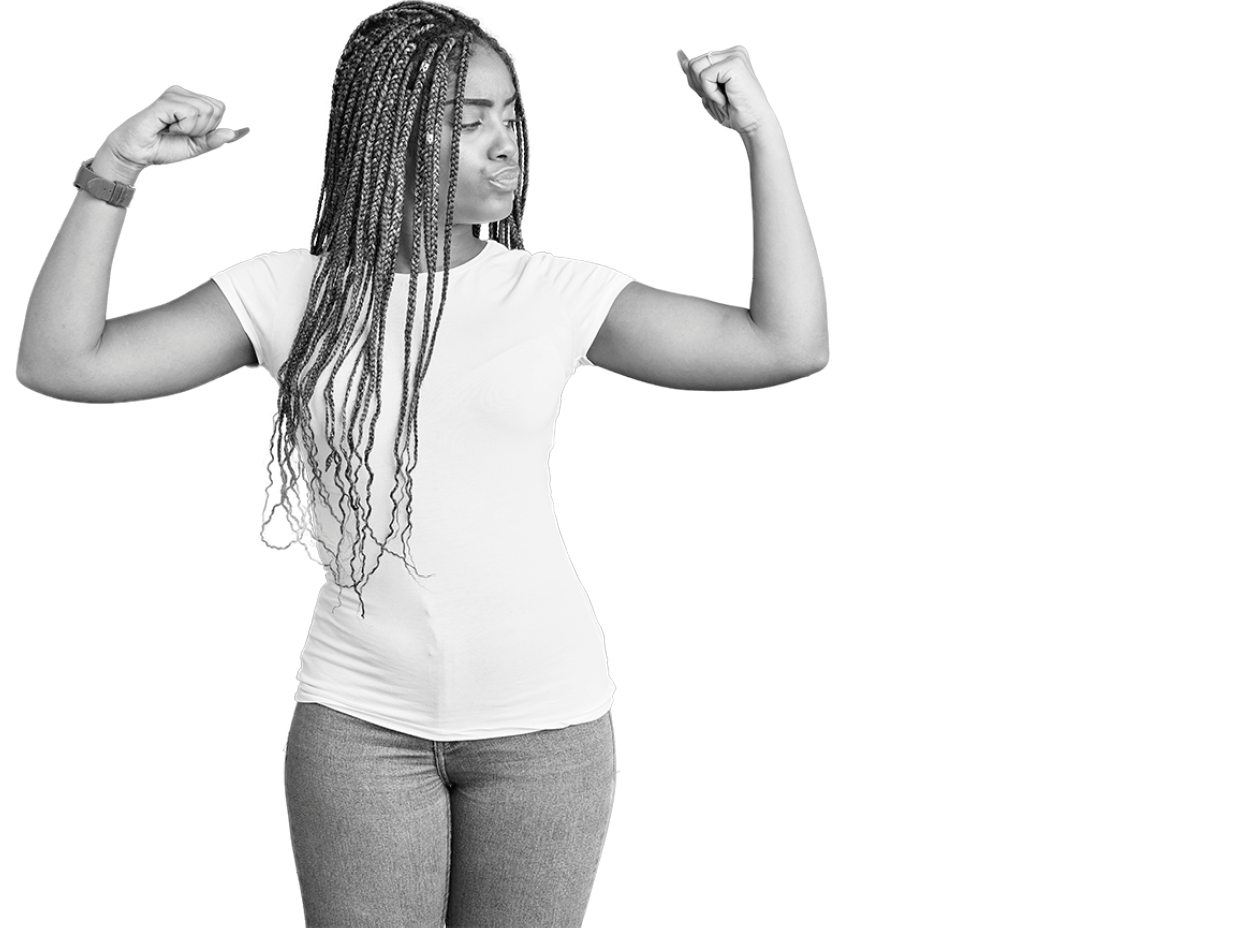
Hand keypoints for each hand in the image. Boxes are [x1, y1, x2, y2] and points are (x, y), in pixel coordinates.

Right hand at [98, 85, 248, 181]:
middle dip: (203, 128)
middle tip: (179, 132)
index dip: (210, 127)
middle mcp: (182, 92)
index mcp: (191, 100)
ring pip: (206, 111)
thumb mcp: (197, 147)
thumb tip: (237, 133)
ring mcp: (173, 93)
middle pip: (217, 108)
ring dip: (192, 129)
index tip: (188, 133)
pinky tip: (167, 127)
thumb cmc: (162, 147)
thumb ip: (216, 140)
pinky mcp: (166, 100)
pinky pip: (191, 113)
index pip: (220, 107)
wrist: (137, 153)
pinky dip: (184, 127)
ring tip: (172, 130)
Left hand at [675, 46, 775, 137]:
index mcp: (729, 56)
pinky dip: (711, 93)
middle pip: (693, 64)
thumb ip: (695, 72)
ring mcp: (735, 55)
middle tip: (719, 99)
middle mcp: (733, 52)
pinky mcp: (734, 63)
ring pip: (695, 67)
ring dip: (705, 90)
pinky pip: (705, 76)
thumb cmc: (735, 112)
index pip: (696, 61)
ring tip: (723, 97)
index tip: (712, 93)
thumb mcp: (708, 89)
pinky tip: (726, 98)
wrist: (755, 124)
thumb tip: (679, 54)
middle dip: (699, 87)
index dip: (694, 82)